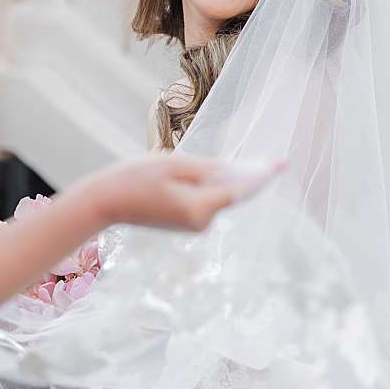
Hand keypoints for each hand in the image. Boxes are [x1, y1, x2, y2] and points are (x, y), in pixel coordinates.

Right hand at [74, 155, 280, 231]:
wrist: (107, 202)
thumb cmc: (137, 177)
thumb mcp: (175, 164)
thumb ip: (209, 168)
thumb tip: (233, 172)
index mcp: (199, 208)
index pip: (239, 190)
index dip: (262, 176)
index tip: (282, 164)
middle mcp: (202, 222)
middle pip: (233, 194)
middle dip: (249, 177)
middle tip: (274, 162)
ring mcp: (195, 226)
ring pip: (221, 197)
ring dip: (229, 180)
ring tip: (242, 164)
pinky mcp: (189, 223)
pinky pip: (210, 201)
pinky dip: (217, 188)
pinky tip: (223, 174)